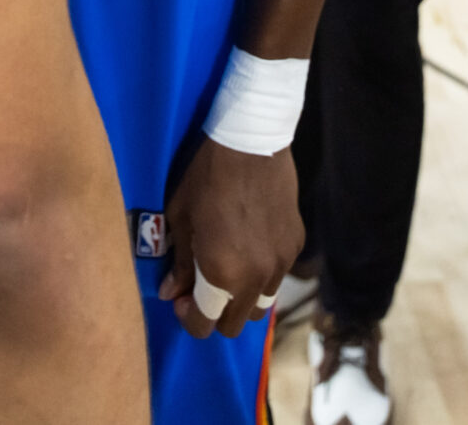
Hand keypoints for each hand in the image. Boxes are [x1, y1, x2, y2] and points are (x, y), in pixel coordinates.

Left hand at [157, 138, 302, 340]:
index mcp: (223, 274)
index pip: (206, 324)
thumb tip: (170, 293)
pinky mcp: (296, 246)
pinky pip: (277, 277)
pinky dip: (261, 274)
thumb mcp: (181, 218)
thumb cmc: (206, 177)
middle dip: (214, 314)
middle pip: (235, 325)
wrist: (252, 142)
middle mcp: (256, 278)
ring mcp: (282, 264)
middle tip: (199, 287)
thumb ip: (179, 263)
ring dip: (240, 298)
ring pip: (260, 304)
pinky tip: (249, 247)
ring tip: (227, 269)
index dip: (187, 318)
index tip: (179, 298)